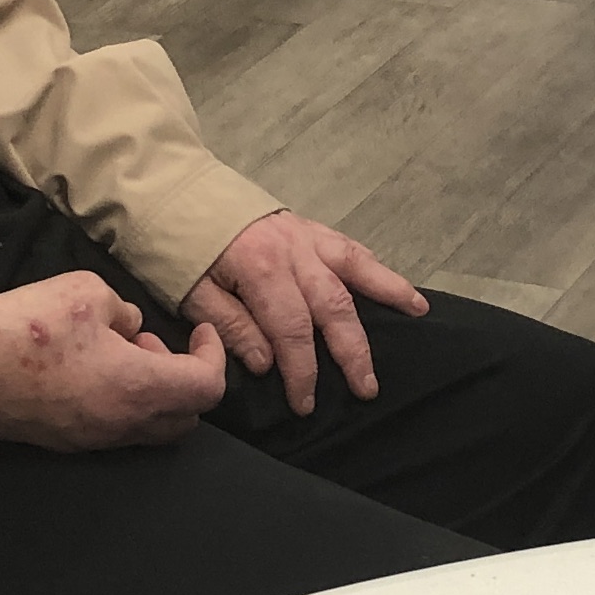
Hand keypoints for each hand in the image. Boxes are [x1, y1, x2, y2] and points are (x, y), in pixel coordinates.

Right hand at [0, 273, 225, 448]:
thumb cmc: (23, 325)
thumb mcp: (87, 292)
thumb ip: (123, 309)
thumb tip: (129, 325)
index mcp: (139, 390)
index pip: (208, 388)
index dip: (214, 356)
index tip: (201, 332)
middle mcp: (121, 426)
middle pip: (185, 419)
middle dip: (184, 380)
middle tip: (153, 345)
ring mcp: (90, 441)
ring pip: (148, 429)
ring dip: (149, 393)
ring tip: (116, 350)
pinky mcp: (62, 442)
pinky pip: (113, 430)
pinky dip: (119, 402)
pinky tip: (85, 366)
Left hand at [181, 210, 428, 414]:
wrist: (176, 191)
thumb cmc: (178, 248)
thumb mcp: (190, 293)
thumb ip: (233, 327)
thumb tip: (268, 363)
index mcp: (261, 271)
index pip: (292, 332)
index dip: (302, 371)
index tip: (306, 403)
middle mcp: (294, 252)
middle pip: (334, 308)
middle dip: (352, 352)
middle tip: (366, 388)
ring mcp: (307, 236)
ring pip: (356, 269)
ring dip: (390, 292)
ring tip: (418, 313)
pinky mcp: (311, 227)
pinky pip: (351, 248)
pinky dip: (376, 266)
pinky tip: (396, 282)